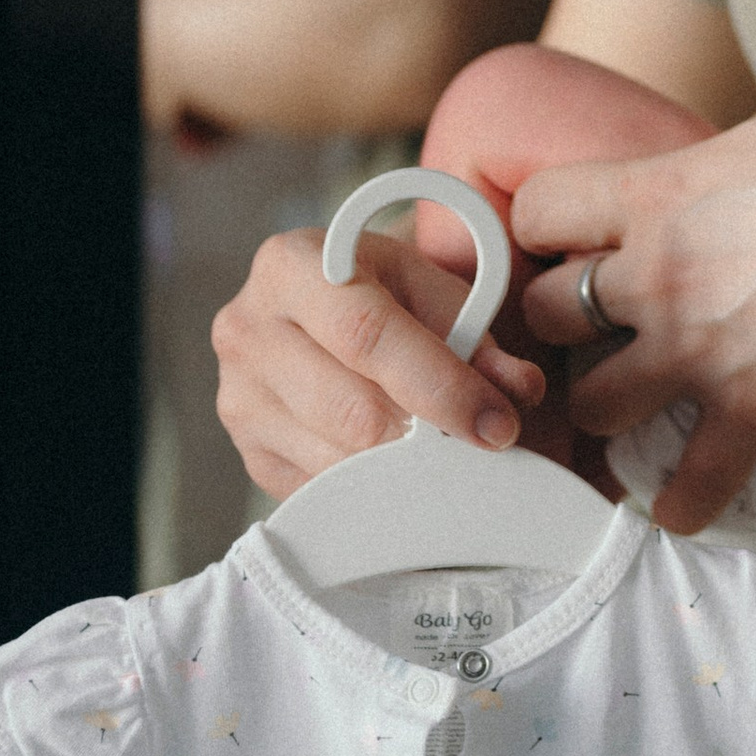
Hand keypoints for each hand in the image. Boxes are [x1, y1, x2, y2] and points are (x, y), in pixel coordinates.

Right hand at [211, 221, 556, 499]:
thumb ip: (479, 336)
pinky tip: (397, 459)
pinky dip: (372, 487)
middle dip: (429, 437)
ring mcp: (238, 396)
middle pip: (352, 409)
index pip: (366, 333)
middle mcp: (248, 328)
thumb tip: (516, 389)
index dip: (440, 384)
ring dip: (405, 468)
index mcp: (292, 265)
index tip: (495, 422)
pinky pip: (322, 491)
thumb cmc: (388, 295)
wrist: (327, 310)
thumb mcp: (433, 291)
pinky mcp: (249, 452)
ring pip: (338, 461)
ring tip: (442, 447)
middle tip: (480, 443)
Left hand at [511, 88, 755, 528]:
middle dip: (563, 322)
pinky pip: (691, 481)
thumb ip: (746, 144)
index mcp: (659, 191)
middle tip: (603, 324)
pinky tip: (681, 506)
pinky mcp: (748, 407)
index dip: (548, 226)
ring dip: (609, 405)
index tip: (574, 238)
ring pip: (590, 403)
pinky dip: (683, 501)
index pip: (539, 209)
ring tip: (637, 402)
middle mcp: (656, 274)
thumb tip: (754, 153)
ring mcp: (695, 347)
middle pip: (543, 314)